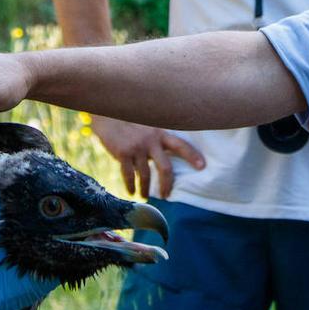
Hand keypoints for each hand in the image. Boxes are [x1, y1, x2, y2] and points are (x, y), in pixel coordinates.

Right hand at [91, 116, 205, 198]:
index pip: (180, 145)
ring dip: (146, 188)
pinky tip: (131, 192)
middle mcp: (150, 140)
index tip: (202, 166)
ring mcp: (136, 147)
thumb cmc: (128, 121)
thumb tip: (164, 156)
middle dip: (168, 184)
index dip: (192, 156)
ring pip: (146, 175)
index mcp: (159, 132)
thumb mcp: (147, 125)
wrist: (106, 114)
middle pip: (165, 167)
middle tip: (167, 195)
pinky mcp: (122, 153)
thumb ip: (156, 138)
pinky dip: (130, 186)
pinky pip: (128, 175)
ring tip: (145, 195)